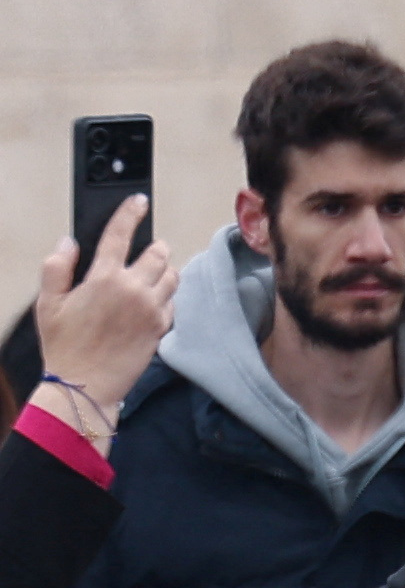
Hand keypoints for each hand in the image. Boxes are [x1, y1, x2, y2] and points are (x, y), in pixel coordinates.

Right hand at [32, 200, 175, 415]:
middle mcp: (133, 289)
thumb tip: (69, 242)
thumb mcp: (48, 305)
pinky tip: (148, 304)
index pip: (120, 235)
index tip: (138, 201)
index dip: (130, 213)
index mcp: (103, 279)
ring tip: (145, 279)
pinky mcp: (163, 325)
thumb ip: (57, 268)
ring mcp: (152, 307)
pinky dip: (164, 297)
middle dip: (152, 249)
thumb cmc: (64, 346)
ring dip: (163, 272)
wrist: (84, 386)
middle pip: (159, 253)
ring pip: (172, 275)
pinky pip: (173, 301)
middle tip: (141, 256)